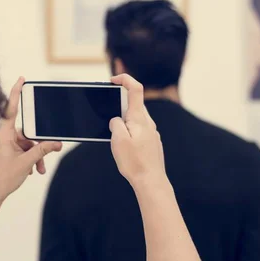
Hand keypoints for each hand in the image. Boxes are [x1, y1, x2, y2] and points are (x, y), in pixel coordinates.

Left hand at [0, 77, 61, 204]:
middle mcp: (3, 136)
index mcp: (3, 134)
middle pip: (27, 133)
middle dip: (38, 145)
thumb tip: (55, 143)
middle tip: (51, 152)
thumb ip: (41, 151)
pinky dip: (29, 159)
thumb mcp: (25, 163)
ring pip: (26, 144)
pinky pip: (22, 151)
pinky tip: (31, 171)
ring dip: (35, 156)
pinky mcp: (6, 152)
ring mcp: (4, 145)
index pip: (10, 109)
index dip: (16, 93)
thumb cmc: (0, 179)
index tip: (22, 79)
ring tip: (39, 170)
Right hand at [109, 74, 165, 188]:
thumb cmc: (134, 162)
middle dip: (119, 104)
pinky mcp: (151, 141)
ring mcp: (151, 132)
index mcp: (139, 118)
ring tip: (115, 136)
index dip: (124, 79)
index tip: (113, 80)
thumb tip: (116, 119)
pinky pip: (138, 129)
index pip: (135, 89)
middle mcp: (148, 122)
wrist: (151, 181)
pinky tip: (124, 146)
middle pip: (134, 103)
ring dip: (123, 120)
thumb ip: (115, 123)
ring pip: (135, 117)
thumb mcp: (118, 140)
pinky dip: (129, 130)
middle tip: (107, 114)